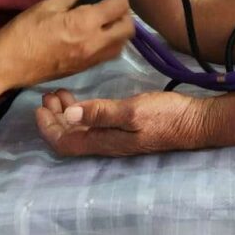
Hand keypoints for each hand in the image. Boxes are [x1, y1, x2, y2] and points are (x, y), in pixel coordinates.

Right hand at [0, 0, 134, 91]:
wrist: (7, 65)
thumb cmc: (23, 33)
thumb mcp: (45, 7)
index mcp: (86, 24)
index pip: (118, 7)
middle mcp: (94, 43)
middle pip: (128, 29)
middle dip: (126, 14)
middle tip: (113, 5)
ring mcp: (90, 60)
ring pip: (121, 45)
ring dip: (120, 31)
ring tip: (107, 21)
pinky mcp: (83, 70)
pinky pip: (108, 56)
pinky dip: (111, 44)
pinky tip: (97, 35)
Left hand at [35, 88, 209, 156]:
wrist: (194, 121)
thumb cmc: (165, 115)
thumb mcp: (132, 110)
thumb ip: (101, 112)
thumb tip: (68, 114)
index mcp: (103, 140)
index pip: (64, 142)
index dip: (47, 127)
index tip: (40, 106)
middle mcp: (106, 142)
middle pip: (70, 136)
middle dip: (54, 117)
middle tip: (48, 94)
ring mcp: (116, 135)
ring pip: (81, 129)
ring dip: (67, 113)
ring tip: (62, 93)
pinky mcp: (125, 127)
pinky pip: (94, 123)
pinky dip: (83, 110)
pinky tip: (86, 98)